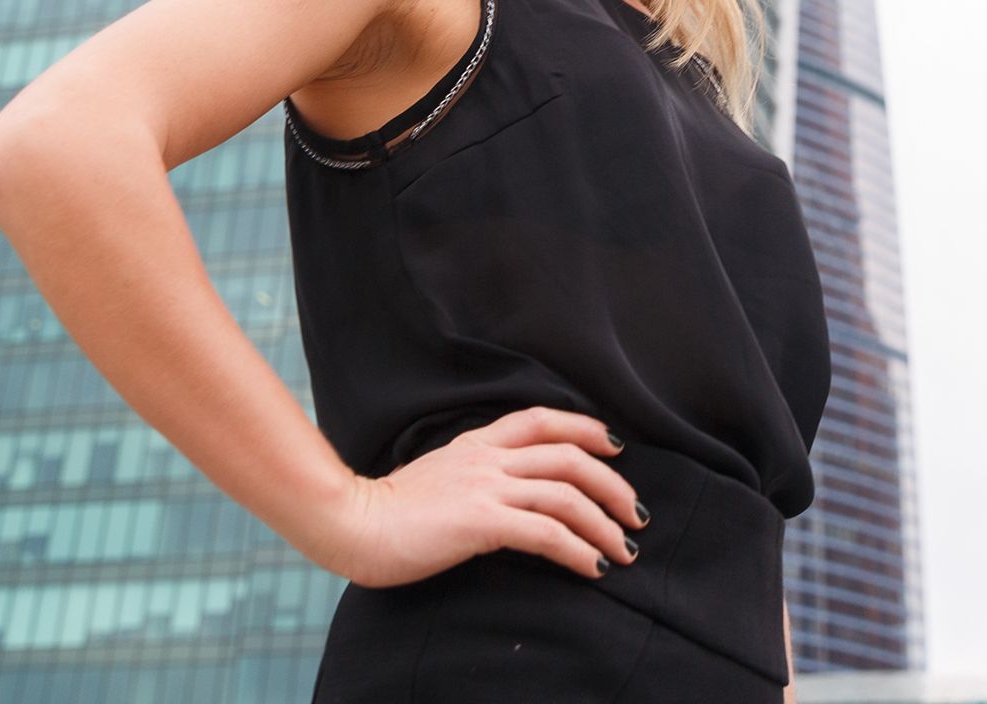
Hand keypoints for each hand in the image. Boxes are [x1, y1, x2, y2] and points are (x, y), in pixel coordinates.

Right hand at [312, 406, 648, 586]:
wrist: (351, 524)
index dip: (585, 427)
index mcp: (475, 443)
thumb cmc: (388, 512)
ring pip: (566, 494)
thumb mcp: (438, 479)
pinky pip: (547, 533)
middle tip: (635, 512)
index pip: (541, 419)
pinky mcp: (481, 522)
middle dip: (611, 483)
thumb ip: (472, 476)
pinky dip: (580, 550)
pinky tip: (595, 567)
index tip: (614, 446)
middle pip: (568, 456)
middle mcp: (486, 458)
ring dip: (605, 523)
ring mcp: (485, 487)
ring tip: (626, 549)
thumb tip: (505, 495)